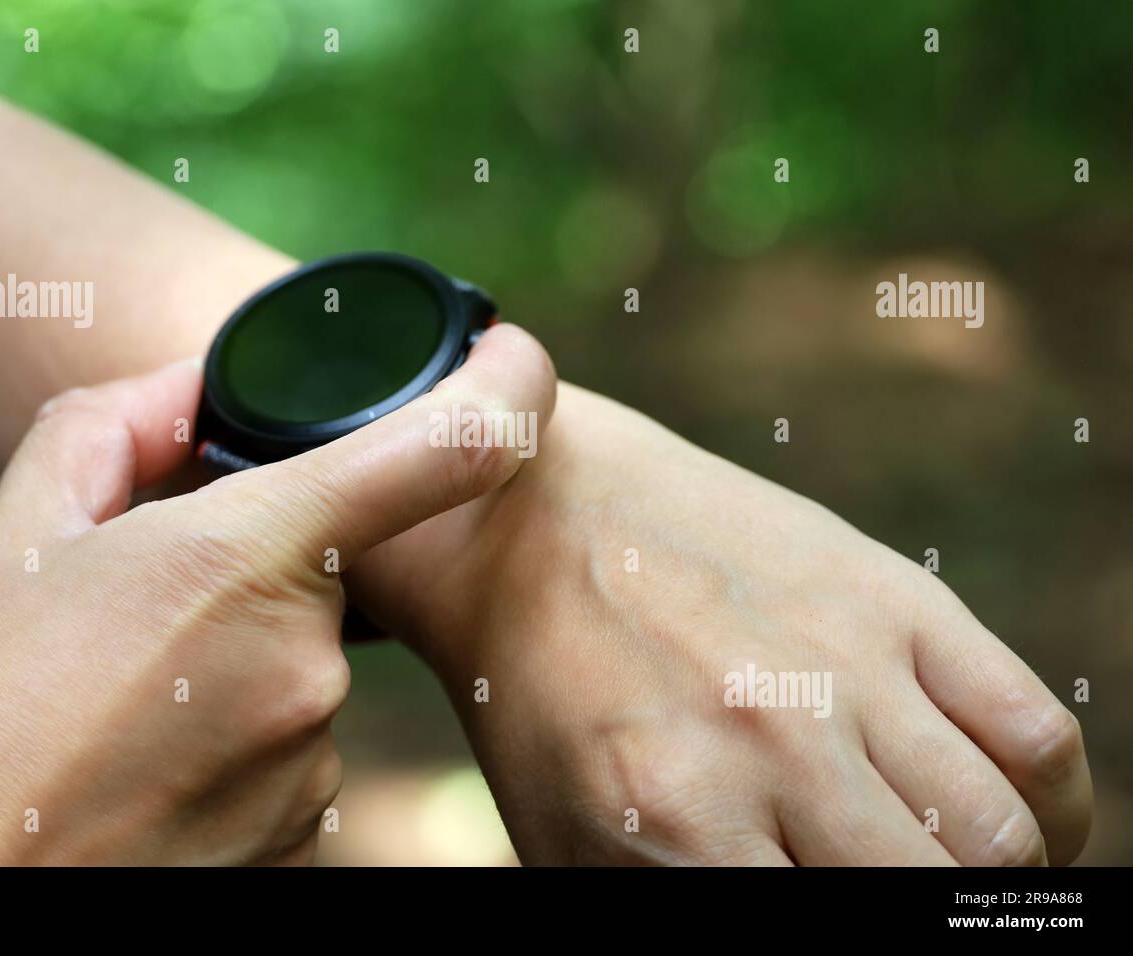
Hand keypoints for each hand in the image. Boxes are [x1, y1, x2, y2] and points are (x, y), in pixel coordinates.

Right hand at [0, 325, 554, 864]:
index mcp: (243, 558)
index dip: (501, 390)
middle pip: (320, 579)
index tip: (513, 360)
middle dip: (248, 578)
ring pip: (298, 673)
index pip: (439, 453)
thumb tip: (192, 393)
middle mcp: (305, 664)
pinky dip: (232, 748)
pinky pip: (290, 755)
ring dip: (232, 671)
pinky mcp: (304, 838)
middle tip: (143, 622)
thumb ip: (116, 431)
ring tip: (125, 711)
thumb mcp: (17, 536)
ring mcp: (310, 761)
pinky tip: (147, 769)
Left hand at [348, 383, 1092, 864]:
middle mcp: (771, 745)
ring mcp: (844, 662)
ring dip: (993, 875)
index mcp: (674, 826)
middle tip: (893, 893)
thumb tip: (797, 921)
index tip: (844, 907)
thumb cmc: (543, 703)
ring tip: (953, 869)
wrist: (532, 523)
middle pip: (935, 898)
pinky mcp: (892, 594)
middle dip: (925, 915)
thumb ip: (676, 904)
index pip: (847, 936)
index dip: (865, 937)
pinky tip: (1011, 812)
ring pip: (1002, 838)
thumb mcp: (572, 841)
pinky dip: (1053, 801)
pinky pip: (1036, 731)